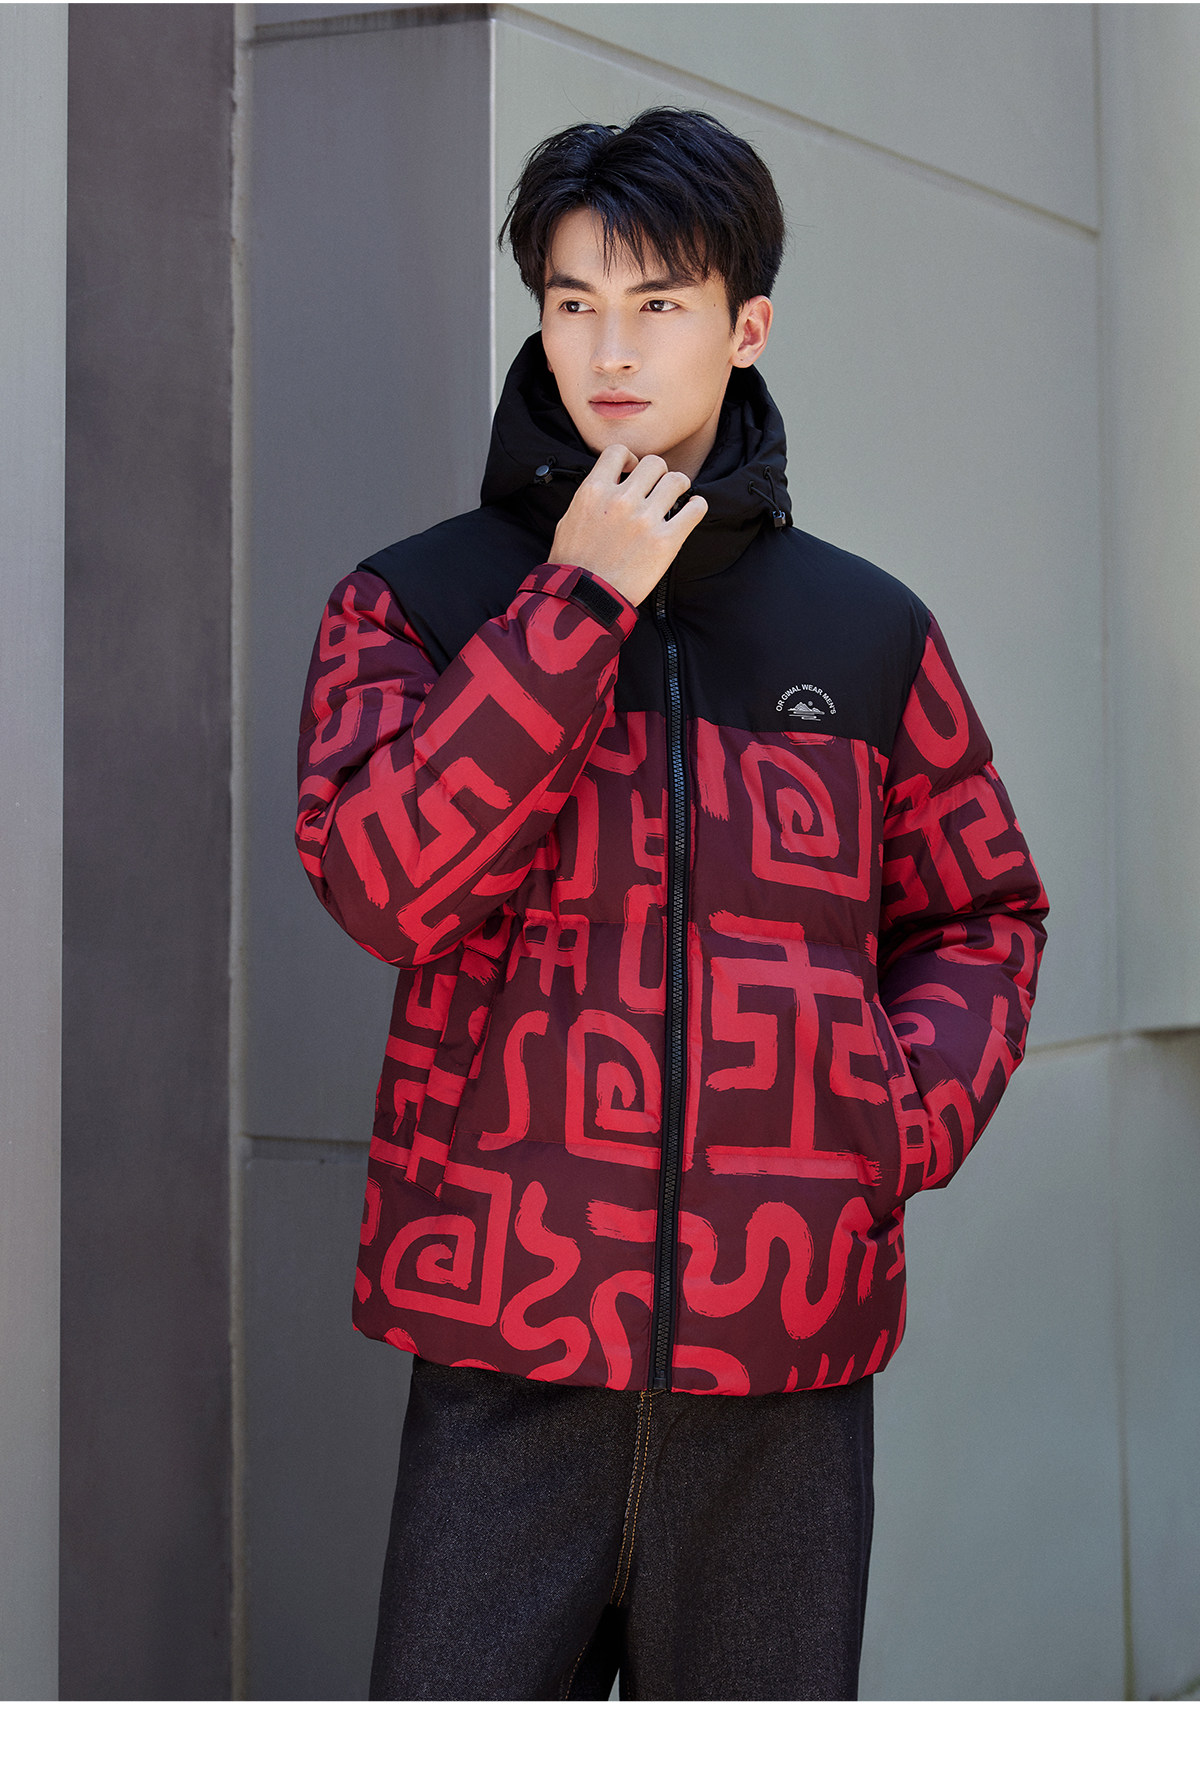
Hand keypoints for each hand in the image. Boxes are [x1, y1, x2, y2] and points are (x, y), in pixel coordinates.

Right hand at [548, 445, 707, 607]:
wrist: (584, 600)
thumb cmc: (573, 565)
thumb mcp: (568, 521)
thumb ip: (590, 498)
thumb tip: (606, 485)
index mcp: (594, 491)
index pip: (619, 452)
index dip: (629, 458)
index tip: (632, 471)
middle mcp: (621, 500)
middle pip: (654, 463)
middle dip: (658, 473)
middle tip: (658, 487)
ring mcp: (645, 520)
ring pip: (677, 479)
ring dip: (679, 486)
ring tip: (676, 496)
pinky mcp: (666, 541)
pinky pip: (695, 508)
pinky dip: (696, 506)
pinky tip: (691, 510)